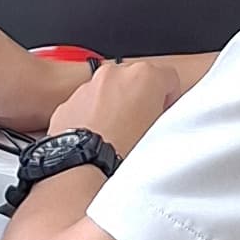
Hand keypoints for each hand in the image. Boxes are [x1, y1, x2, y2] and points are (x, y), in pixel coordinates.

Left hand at [49, 58, 181, 161]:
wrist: (86, 165)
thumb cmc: (125, 150)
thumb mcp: (162, 131)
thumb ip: (166, 115)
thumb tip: (164, 118)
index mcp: (143, 75)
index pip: (168, 77)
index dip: (169, 97)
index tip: (164, 111)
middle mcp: (114, 74)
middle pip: (134, 81)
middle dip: (138, 100)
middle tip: (141, 127)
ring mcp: (88, 86)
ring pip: (107, 92)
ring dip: (114, 108)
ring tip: (118, 137)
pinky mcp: (69, 103)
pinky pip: (86, 105)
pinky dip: (92, 117)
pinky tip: (98, 139)